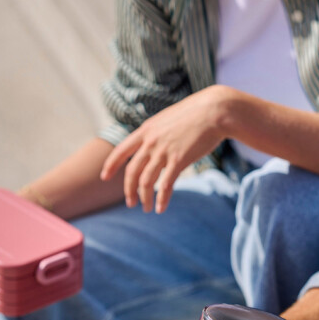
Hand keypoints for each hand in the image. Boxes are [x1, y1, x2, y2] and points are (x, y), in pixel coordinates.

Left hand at [101, 87, 229, 212]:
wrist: (214, 111)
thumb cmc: (197, 113)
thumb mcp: (169, 118)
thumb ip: (158, 131)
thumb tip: (156, 142)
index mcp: (146, 130)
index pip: (121, 150)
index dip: (111, 165)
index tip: (104, 177)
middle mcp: (151, 142)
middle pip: (132, 171)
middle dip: (129, 190)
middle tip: (131, 203)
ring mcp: (164, 151)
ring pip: (146, 182)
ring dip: (144, 198)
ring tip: (147, 208)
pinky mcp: (179, 160)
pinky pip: (165, 185)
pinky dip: (162, 199)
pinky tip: (161, 208)